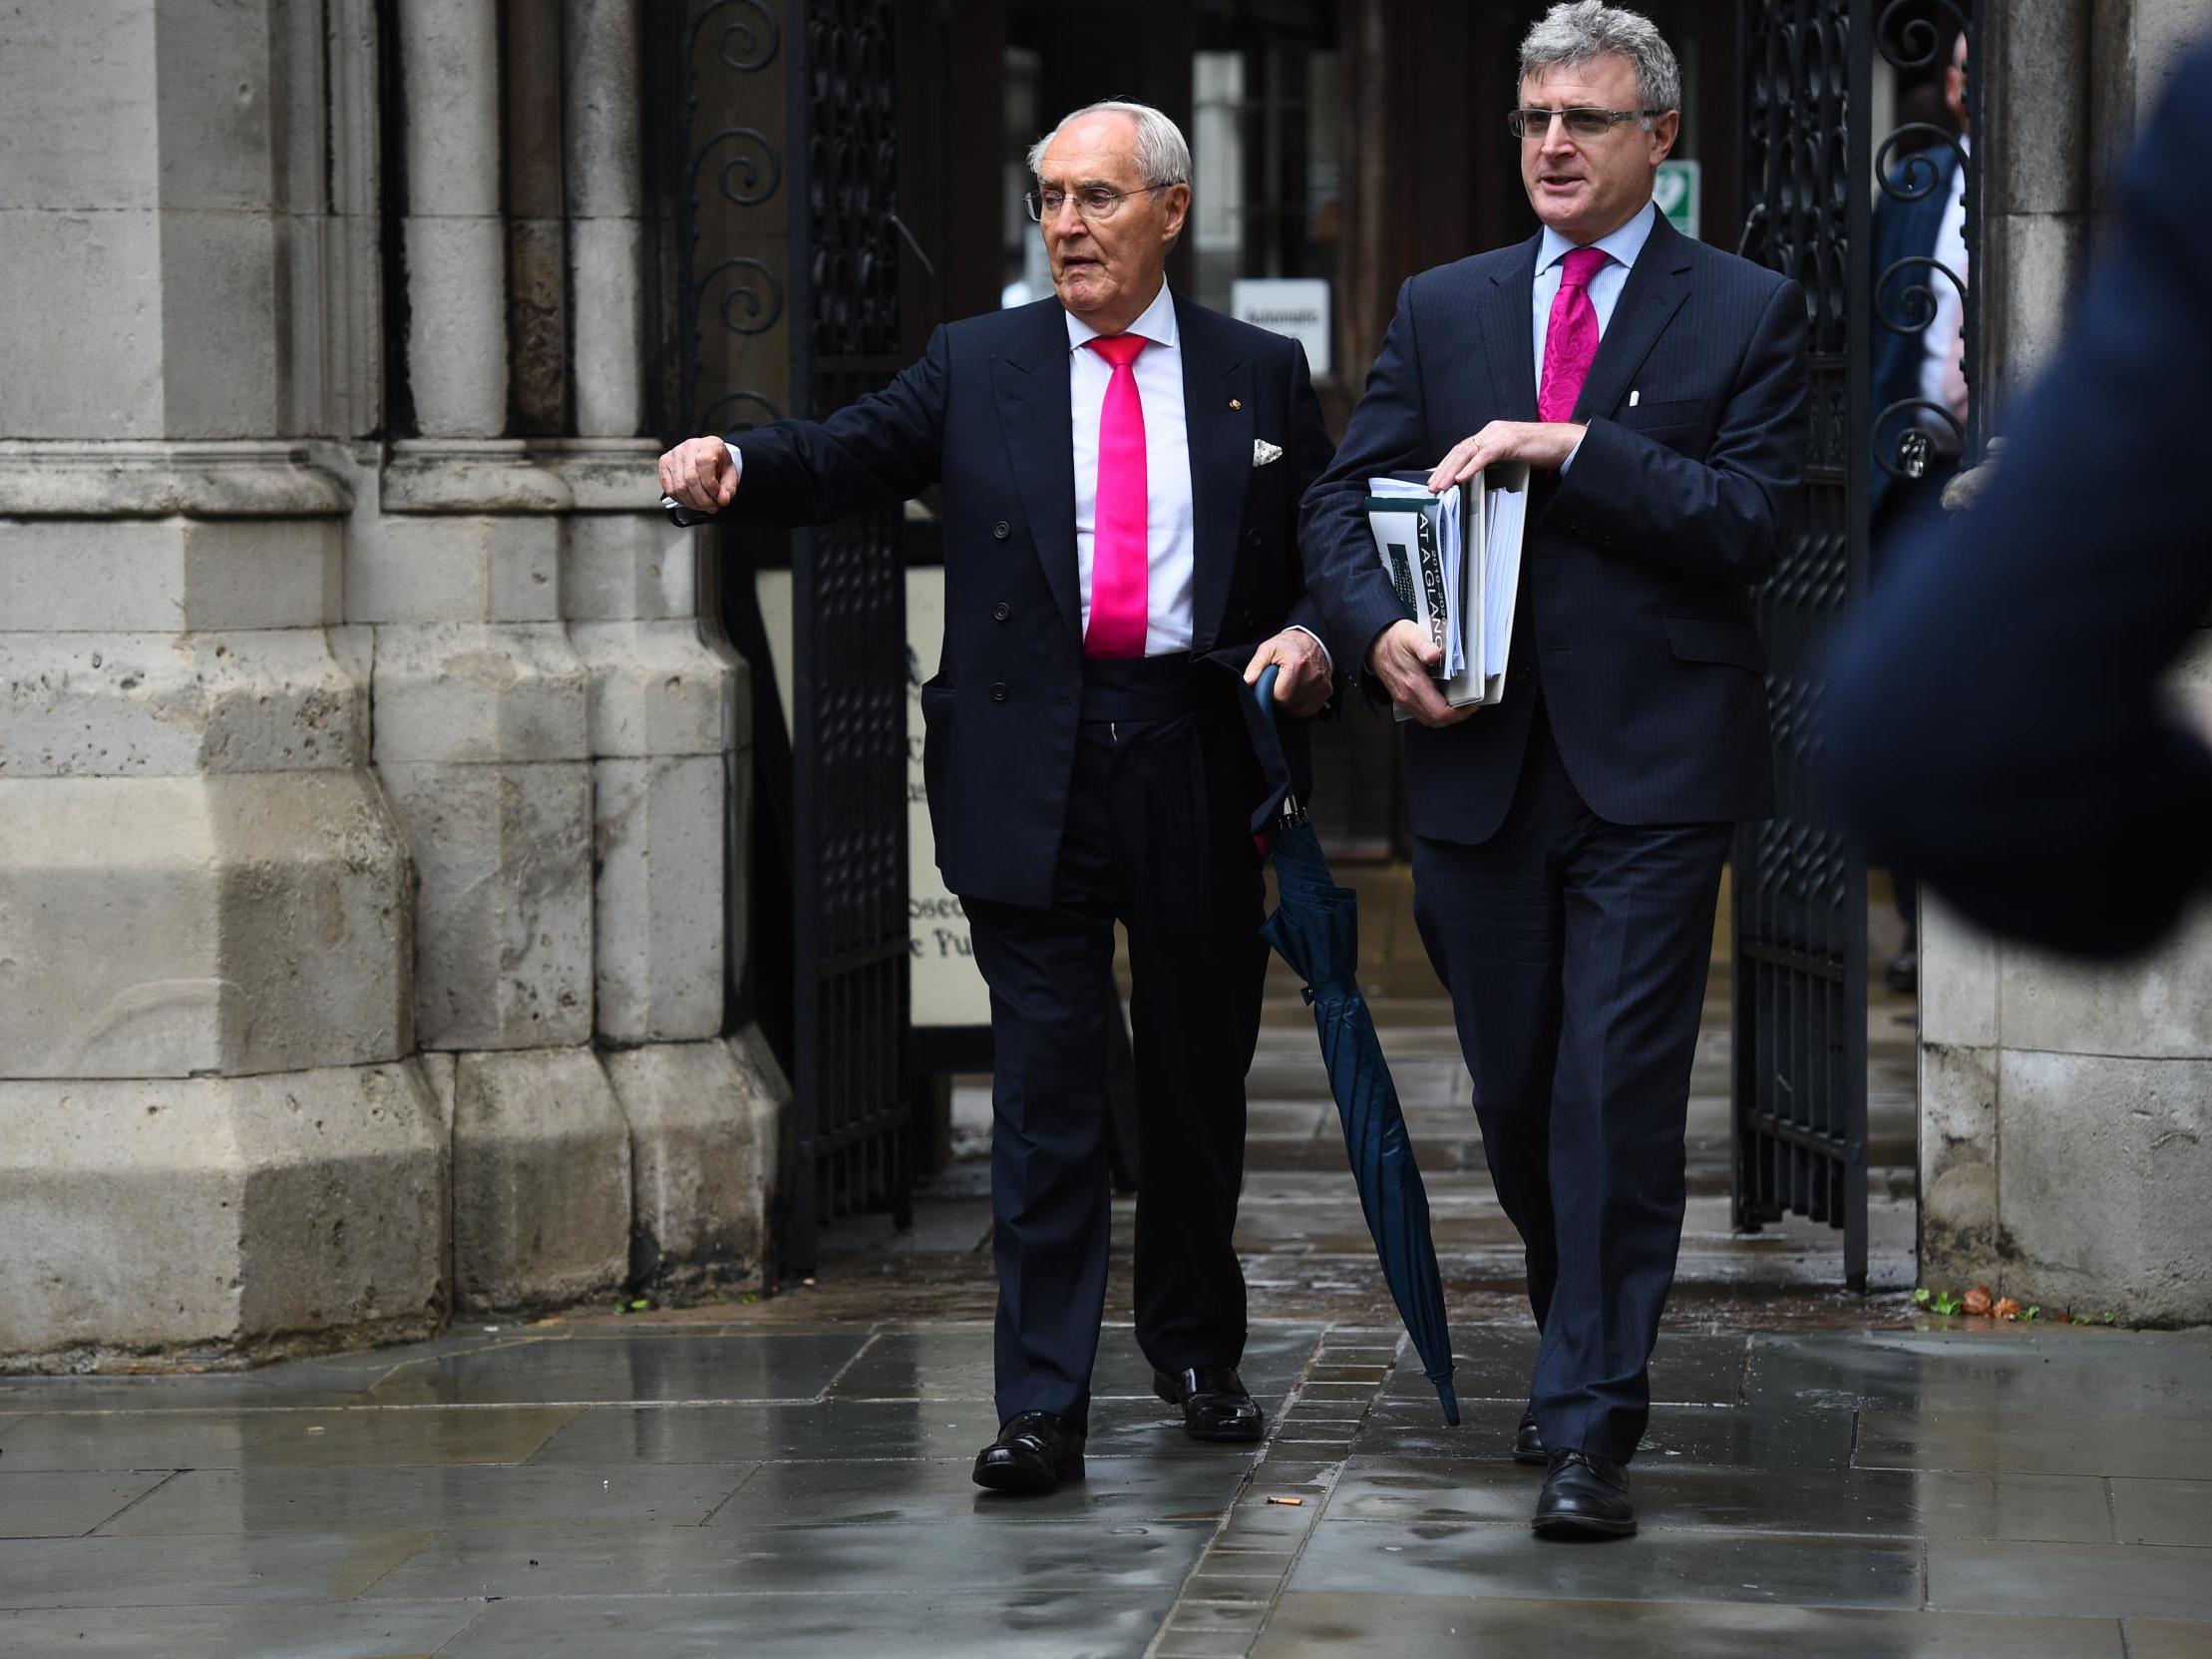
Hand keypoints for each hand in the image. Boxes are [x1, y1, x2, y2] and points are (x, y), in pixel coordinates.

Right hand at [658, 436, 737, 512]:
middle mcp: (690, 446)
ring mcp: (675, 453)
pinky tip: (690, 500)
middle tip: (711, 507)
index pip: (705, 463)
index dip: (710, 484)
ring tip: (701, 505)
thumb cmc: (719, 464)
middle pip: (690, 479)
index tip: (717, 495)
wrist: (709, 455)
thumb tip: (723, 499)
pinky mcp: (664, 462)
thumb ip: (729, 488)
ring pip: (679, 487)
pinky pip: (669, 488)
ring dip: (692, 502)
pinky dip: (680, 500)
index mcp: (710, 445)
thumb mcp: (731, 475)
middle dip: (702, 500)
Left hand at [1243, 628, 1334, 717]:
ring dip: (1290, 702)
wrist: (1313, 640)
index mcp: (1298, 665)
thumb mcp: (1268, 649)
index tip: (1271, 684)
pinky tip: (1298, 691)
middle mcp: (1313, 677)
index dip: (1271, 693)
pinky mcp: (1327, 692)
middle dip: (1280, 698)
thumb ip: (1255, 666)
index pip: (1280, 696)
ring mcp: (1322, 686)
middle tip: (1280, 683)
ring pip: (1298, 709)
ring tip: (1290, 685)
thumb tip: (1248, 682)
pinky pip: (1309, 709)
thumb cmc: (1289, 645)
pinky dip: (1300, 704)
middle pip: (1289, 704)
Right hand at [1366, 618, 1473, 727]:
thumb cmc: (1394, 640)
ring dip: (1447, 716)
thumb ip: (1424, 646)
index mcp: (1413, 684)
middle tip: (1469, 704)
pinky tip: (1444, 701)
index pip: (1440, 712)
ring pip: (1430, 720)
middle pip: (1437, 720)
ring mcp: (1404, 700)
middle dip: (1457, 716)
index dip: (1460, 712)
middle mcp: (1408, 697)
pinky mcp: (1403, 699)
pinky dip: (1436, 712)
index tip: (1472, 703)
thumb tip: (1435, 654)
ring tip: (1460, 703)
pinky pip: (1422, 714)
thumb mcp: (1411, 636)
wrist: (1375, 644)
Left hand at [1428, 420, 1585, 488]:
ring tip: (1442, 485)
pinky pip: (1485, 455)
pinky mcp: (1509, 441)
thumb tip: (1477, 476)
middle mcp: (1492, 430)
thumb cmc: (1542, 450)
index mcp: (1492, 433)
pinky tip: (1461, 477)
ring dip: (1451, 470)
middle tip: (1432, 486)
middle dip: (1443, 469)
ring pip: (1468, 451)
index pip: (1462, 448)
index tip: (1436, 478)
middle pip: (1460, 450)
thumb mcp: (1511, 456)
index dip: (1446, 464)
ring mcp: (1500, 434)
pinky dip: (1471, 467)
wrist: (1564, 442)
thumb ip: (1494, 462)